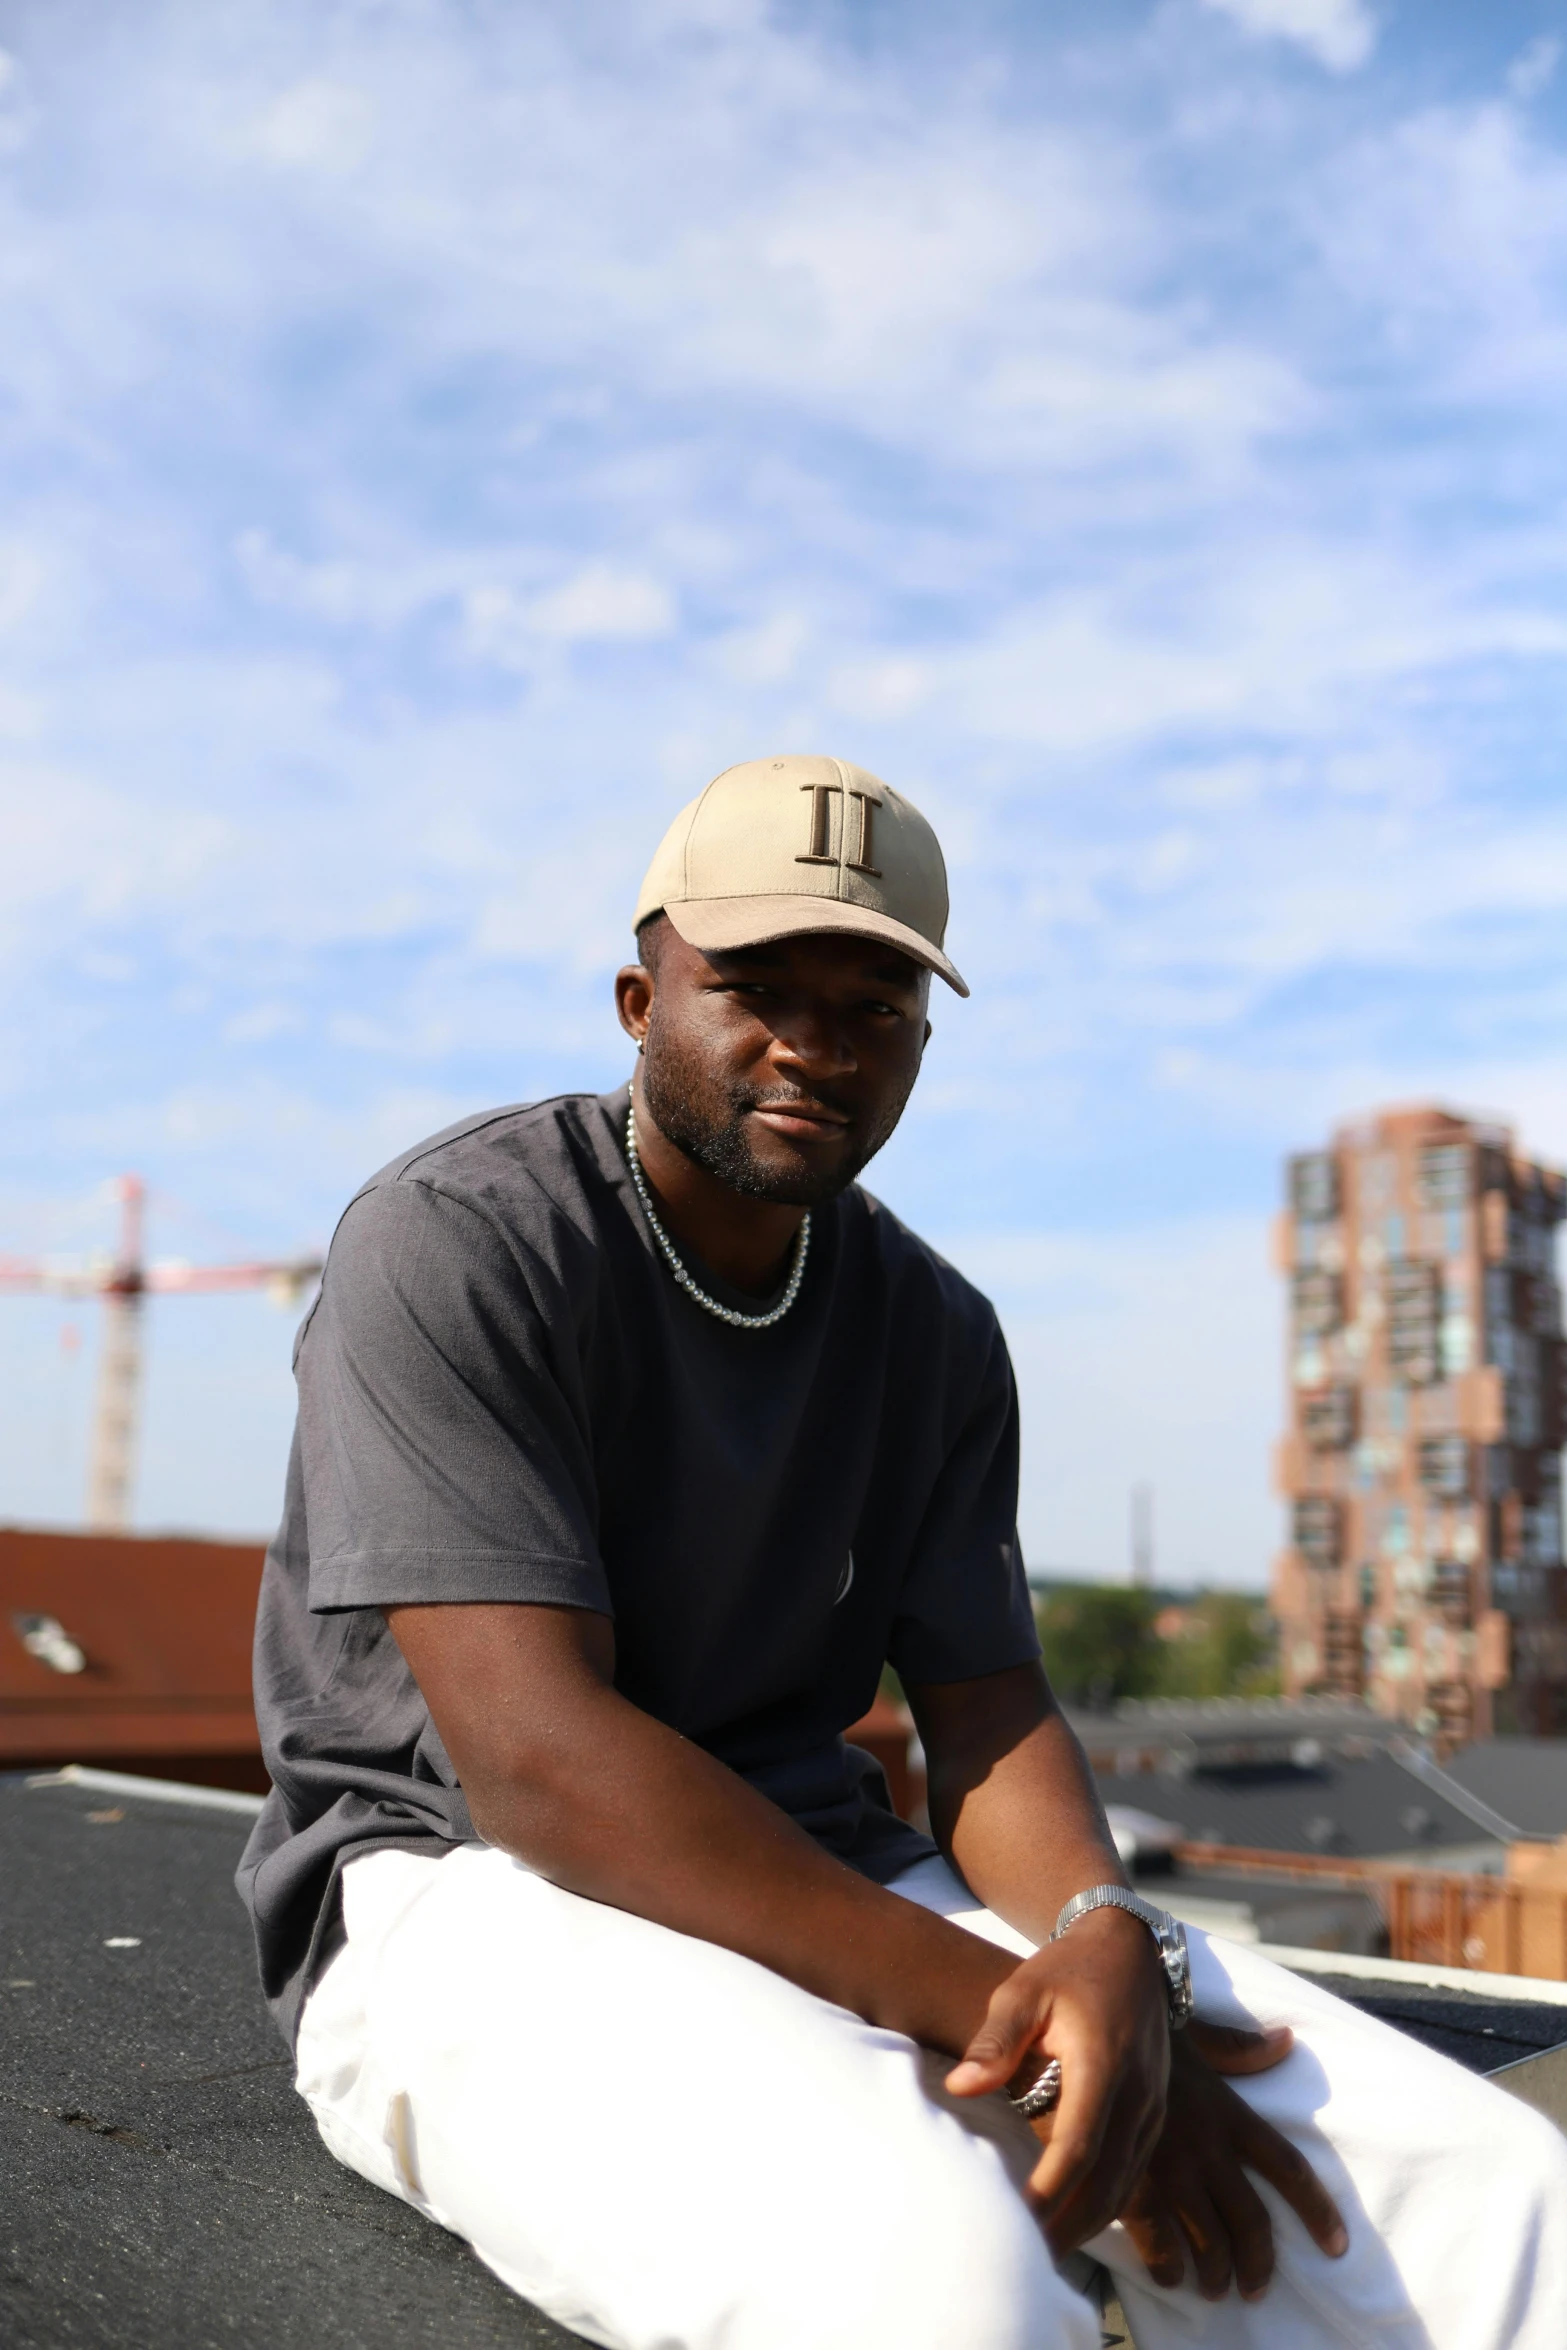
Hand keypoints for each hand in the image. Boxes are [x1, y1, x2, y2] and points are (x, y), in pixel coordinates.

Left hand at [945, 1909, 1170, 2251]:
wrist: (1123, 1947)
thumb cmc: (1063, 1970)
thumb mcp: (1021, 1992)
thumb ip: (994, 2042)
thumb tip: (960, 2087)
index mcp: (1103, 2061)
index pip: (1077, 2145)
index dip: (1048, 2190)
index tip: (1018, 2222)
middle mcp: (1138, 2090)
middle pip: (1109, 2180)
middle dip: (1070, 2226)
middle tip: (1028, 2259)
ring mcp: (1154, 2103)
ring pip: (1128, 2184)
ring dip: (1090, 2222)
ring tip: (1047, 2251)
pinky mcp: (1156, 2110)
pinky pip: (1137, 2170)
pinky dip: (1109, 2202)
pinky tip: (1077, 2220)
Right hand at [1118, 2022, 1347, 2299]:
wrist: (1078, 2044)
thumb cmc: (1133, 2034)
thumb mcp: (1192, 2036)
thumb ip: (1238, 2047)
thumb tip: (1286, 2040)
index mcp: (1228, 2113)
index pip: (1286, 2166)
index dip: (1317, 2210)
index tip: (1336, 2245)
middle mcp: (1208, 2148)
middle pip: (1251, 2220)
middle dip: (1259, 2262)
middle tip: (1257, 2288)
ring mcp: (1171, 2171)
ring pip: (1210, 2242)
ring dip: (1217, 2273)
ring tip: (1216, 2289)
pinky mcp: (1132, 2187)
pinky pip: (1159, 2244)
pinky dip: (1169, 2268)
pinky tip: (1172, 2278)